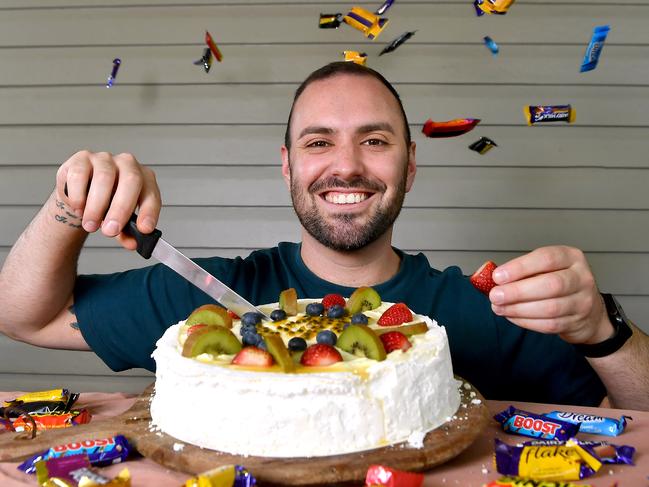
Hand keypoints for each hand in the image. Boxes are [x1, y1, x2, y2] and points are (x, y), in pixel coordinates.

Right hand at [55, 150, 161, 249]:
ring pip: (104, 178)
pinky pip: (80, 175)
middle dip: (121, 209)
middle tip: (110, 231)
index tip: (144, 229)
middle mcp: (128, 164)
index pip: (152, 194)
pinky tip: (79, 208)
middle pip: (131, 181)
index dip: (149, 212)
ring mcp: (105, 159)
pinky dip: (78, 196)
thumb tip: (132, 243)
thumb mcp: (120, 220)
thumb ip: (127, 232)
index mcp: (144, 178)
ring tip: (91, 225)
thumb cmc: (107, 204)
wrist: (80, 194)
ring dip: (96, 207)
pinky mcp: (81, 159)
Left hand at [489, 246, 612, 344]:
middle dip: (517, 291)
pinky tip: (512, 316)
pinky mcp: (577, 322)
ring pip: (550, 308)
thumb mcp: (545, 269)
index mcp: (571, 257)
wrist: (588, 311)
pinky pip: (549, 324)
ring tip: (499, 307)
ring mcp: (583, 301)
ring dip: (518, 309)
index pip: (546, 258)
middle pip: (550, 285)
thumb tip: (490, 276)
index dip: (520, 267)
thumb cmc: (559, 284)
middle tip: (495, 295)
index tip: (498, 276)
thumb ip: (522, 271)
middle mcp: (581, 278)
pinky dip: (526, 321)